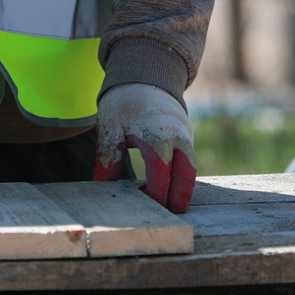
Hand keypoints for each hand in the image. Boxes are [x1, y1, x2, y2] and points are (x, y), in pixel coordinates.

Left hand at [94, 83, 196, 211]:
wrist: (144, 77)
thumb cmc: (124, 103)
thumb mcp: (110, 126)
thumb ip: (109, 156)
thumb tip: (103, 186)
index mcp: (157, 136)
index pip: (161, 174)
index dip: (153, 194)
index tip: (140, 204)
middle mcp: (177, 137)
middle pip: (186, 174)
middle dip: (179, 197)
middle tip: (172, 217)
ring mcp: (185, 136)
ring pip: (191, 169)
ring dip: (183, 188)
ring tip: (171, 207)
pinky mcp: (186, 137)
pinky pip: (188, 161)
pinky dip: (182, 176)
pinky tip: (168, 189)